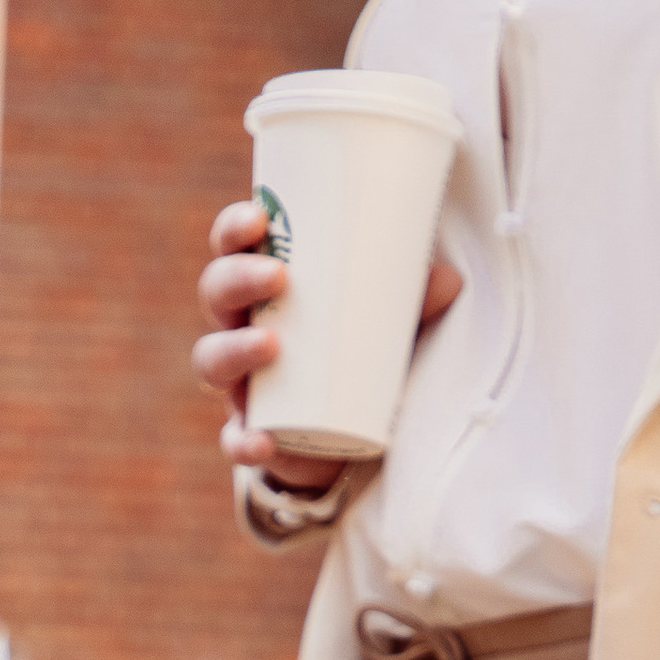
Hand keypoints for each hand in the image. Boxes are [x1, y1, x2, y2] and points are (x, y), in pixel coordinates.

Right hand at [195, 198, 461, 487]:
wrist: (346, 437)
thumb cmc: (355, 353)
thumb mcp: (384, 323)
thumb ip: (411, 303)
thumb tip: (447, 278)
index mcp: (263, 288)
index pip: (232, 247)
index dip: (234, 228)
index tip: (258, 218)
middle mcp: (240, 327)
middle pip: (216, 293)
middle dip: (237, 278)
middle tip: (279, 276)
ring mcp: (240, 381)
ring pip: (212, 359)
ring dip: (234, 348)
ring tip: (271, 346)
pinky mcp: (250, 431)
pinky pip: (233, 439)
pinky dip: (243, 442)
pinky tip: (263, 442)